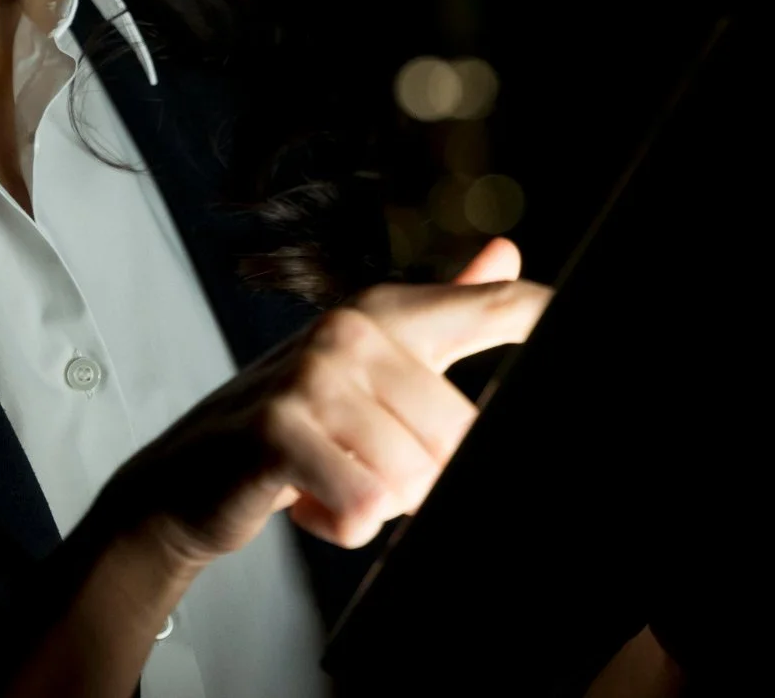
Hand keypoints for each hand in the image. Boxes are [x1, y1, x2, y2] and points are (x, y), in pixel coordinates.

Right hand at [99, 237, 550, 570]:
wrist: (189, 472)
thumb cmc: (292, 417)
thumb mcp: (373, 361)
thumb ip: (449, 307)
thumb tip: (507, 251)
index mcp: (386, 311)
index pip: (494, 306)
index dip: (545, 315)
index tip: (586, 321)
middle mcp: (353, 330)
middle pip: (462, 434)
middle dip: (419, 478)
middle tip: (363, 462)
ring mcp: (315, 374)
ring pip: (414, 477)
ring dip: (375, 502)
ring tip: (329, 474)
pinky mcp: (281, 427)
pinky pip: (364, 502)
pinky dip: (341, 523)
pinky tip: (305, 498)